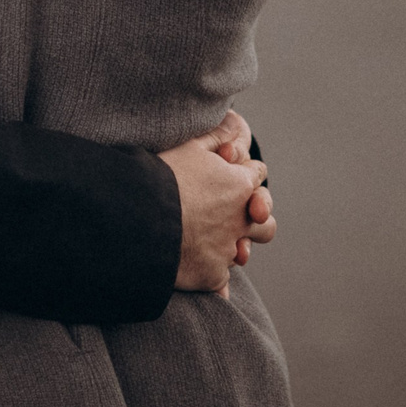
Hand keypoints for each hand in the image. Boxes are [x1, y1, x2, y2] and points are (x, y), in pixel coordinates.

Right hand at [158, 110, 273, 296]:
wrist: (140, 217)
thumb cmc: (161, 177)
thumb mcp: (188, 146)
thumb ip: (216, 136)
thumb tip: (234, 124)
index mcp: (240, 185)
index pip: (257, 174)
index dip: (243, 173)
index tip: (229, 174)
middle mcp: (241, 219)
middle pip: (265, 220)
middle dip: (255, 216)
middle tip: (234, 216)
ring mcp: (227, 250)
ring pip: (243, 252)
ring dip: (235, 248)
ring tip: (216, 245)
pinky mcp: (212, 275)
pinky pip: (220, 282)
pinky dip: (210, 278)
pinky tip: (196, 272)